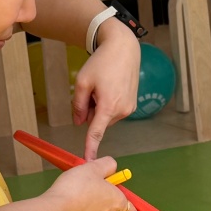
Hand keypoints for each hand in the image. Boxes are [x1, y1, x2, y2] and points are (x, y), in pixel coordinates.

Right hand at [44, 157, 134, 210]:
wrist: (56, 208)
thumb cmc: (78, 187)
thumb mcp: (94, 167)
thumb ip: (107, 165)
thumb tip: (112, 167)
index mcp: (117, 202)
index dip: (126, 201)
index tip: (116, 190)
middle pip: (111, 206)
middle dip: (103, 194)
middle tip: (92, 181)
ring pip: (96, 210)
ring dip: (91, 200)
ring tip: (78, 186)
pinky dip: (79, 206)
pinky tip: (70, 196)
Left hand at [72, 21, 140, 159]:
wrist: (124, 48)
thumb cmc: (102, 62)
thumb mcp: (83, 82)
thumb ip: (78, 105)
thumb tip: (79, 123)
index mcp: (108, 105)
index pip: (96, 132)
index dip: (90, 147)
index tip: (88, 161)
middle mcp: (121, 110)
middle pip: (98, 121)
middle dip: (91, 111)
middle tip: (92, 90)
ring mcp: (129, 108)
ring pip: (106, 116)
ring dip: (100, 106)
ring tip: (104, 85)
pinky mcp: (133, 105)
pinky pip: (114, 111)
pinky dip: (109, 103)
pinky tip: (111, 86)